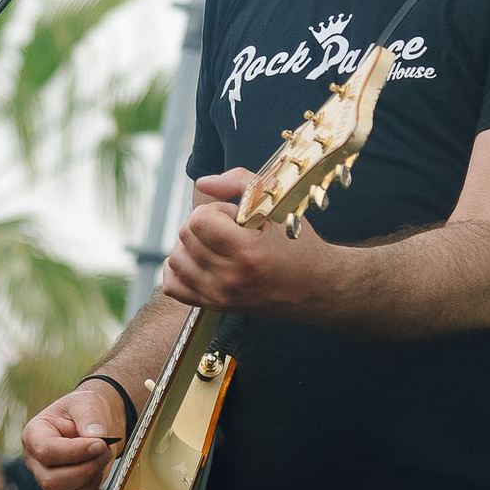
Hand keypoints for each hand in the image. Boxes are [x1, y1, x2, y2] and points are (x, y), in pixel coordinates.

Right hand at [21, 386, 120, 489]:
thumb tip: (96, 438)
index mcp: (35, 436)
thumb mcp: (88, 403)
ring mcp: (49, 484)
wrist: (99, 423)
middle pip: (50, 482)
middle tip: (104, 452)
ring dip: (88, 487)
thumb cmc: (88, 411)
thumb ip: (90, 417)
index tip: (100, 444)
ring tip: (102, 464)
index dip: (75, 452)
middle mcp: (36, 463)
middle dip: (84, 471)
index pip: (46, 452)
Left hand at [160, 167, 333, 314]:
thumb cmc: (298, 243)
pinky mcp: (215, 306)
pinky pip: (174, 287)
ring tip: (217, 245)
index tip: (234, 217)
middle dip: (205, 225)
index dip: (214, 210)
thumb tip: (202, 183)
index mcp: (247, 251)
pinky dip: (179, 270)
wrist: (315, 287)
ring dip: (190, 246)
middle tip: (231, 231)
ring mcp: (220, 295)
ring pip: (176, 260)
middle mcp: (230, 277)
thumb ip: (239, 183)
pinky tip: (198, 261)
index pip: (198, 220)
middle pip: (186, 236)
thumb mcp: (277, 205)